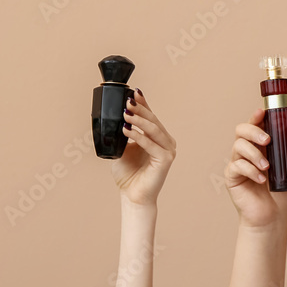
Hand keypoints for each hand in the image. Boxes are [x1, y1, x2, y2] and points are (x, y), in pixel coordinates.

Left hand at [112, 89, 176, 206]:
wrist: (132, 195)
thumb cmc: (128, 174)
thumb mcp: (123, 148)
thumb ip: (124, 134)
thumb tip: (117, 116)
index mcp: (158, 137)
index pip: (151, 117)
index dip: (144, 104)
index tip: (135, 92)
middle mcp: (166, 142)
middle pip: (153, 120)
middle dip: (140, 109)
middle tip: (128, 101)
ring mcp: (168, 150)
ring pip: (153, 129)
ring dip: (138, 120)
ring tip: (126, 114)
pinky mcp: (166, 159)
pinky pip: (151, 144)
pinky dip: (138, 136)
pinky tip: (127, 130)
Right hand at [224, 109, 286, 229]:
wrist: (274, 217)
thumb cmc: (283, 192)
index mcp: (261, 146)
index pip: (255, 125)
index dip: (256, 116)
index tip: (262, 112)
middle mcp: (247, 152)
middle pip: (241, 130)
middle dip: (253, 131)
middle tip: (267, 141)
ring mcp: (238, 164)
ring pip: (238, 146)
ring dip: (254, 153)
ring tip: (267, 166)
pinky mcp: (232, 177)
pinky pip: (236, 166)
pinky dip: (250, 170)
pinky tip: (261, 179)